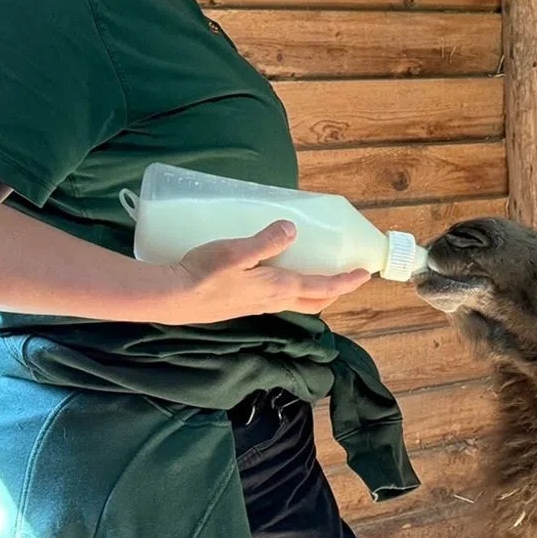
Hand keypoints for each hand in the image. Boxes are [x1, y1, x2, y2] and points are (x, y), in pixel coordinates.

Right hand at [151, 221, 370, 321]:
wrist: (172, 298)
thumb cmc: (204, 274)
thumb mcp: (237, 251)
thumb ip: (266, 241)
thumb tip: (292, 229)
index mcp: (278, 288)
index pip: (322, 287)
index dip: (345, 281)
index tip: (364, 274)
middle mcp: (273, 302)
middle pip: (314, 300)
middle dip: (334, 290)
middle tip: (346, 277)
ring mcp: (257, 307)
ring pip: (297, 302)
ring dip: (314, 292)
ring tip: (318, 275)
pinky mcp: (243, 306)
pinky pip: (279, 300)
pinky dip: (292, 291)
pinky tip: (279, 278)